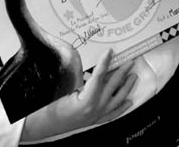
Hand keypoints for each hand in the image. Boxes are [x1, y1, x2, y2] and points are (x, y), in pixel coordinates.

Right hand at [21, 49, 136, 141]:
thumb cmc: (50, 107)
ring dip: (127, 87)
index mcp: (87, 100)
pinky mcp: (95, 120)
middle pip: (113, 85)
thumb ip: (74, 74)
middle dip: (122, 71)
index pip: (99, 76)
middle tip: (130, 60)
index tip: (110, 51)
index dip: (105, 62)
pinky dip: (122, 107)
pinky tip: (129, 101)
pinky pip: (113, 114)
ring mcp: (97, 115)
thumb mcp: (62, 87)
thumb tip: (80, 58)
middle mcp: (95, 108)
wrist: (44, 126)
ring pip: (117, 99)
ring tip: (134, 76)